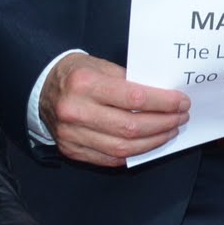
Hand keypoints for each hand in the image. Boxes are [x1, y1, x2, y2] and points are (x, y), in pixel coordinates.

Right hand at [40, 53, 189, 166]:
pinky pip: (110, 159)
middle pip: (131, 126)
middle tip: (180, 117)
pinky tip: (148, 143)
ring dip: (153, 141)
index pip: (134, 97)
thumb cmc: (76, 74)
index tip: (182, 102)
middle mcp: (76, 111)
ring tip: (169, 131)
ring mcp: (72, 135)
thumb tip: (163, 95)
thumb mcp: (101, 65)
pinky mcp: (71, 150)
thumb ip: (129, 80)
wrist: (41, 88)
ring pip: (123, 148)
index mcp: (84, 84)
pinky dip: (134, 153)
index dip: (163, 102)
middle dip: (163, 123)